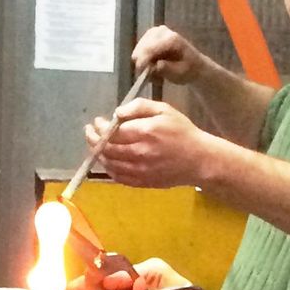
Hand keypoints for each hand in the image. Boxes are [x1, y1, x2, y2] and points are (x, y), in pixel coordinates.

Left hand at [85, 99, 212, 188]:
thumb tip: (117, 113)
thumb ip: (139, 107)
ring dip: (98, 154)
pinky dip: (109, 168)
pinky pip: (118, 177)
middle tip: (90, 132)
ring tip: (96, 145)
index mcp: (145, 132)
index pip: (112, 131)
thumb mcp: (164, 109)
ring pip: (110, 164)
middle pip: (107, 148)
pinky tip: (107, 160)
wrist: (199, 160)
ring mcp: (140, 170)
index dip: (100, 127)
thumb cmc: (182, 131)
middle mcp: (139, 153)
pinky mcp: (142, 182)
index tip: (97, 122)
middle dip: (93, 139)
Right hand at [132, 25, 205, 84]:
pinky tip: (154, 67)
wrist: (193, 64)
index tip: (141, 73)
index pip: (150, 47)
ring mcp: (154, 32)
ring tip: (156, 74)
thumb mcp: (180, 73)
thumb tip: (155, 65)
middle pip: (142, 47)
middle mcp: (161, 31)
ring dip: (145, 64)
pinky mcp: (149, 35)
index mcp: (172, 39)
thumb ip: (167, 69)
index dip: (143, 60)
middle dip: (144, 64)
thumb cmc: (188, 70)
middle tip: (153, 77)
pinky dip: (145, 61)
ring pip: (139, 50)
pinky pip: (140, 50)